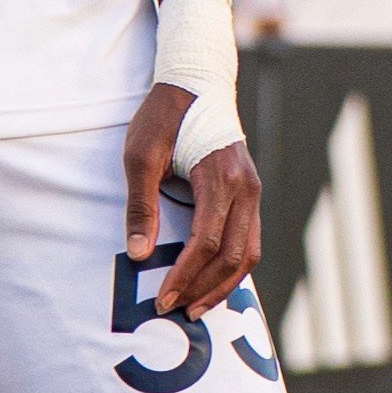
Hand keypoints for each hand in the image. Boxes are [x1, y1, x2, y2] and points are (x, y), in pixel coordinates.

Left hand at [124, 85, 260, 316]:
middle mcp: (245, 187)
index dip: (184, 276)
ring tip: (196, 306)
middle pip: (234, 256)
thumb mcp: (141, 155)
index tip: (163, 299)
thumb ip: (141, 205)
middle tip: (176, 311)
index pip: (206, 242)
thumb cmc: (164, 116)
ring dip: (223, 284)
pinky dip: (232, 267)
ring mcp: (252, 191)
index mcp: (220, 177)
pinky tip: (210, 281)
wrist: (197, 81)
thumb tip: (139, 254)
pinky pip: (249, 240)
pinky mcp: (250, 194)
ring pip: (248, 253)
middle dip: (204, 289)